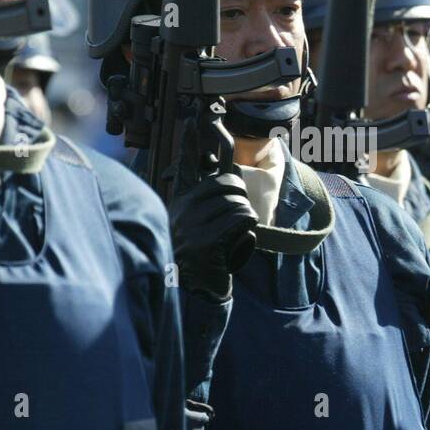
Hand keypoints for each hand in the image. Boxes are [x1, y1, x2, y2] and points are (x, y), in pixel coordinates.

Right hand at [169, 169, 257, 300]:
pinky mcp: (206, 242)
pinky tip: (241, 240)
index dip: (206, 158)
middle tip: (242, 213)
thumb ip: (206, 202)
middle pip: (227, 184)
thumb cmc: (204, 255)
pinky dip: (249, 228)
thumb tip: (222, 170)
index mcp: (180, 203)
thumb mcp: (197, 225)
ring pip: (237, 203)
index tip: (204, 137)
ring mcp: (192, 226)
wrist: (196, 292)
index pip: (194, 171)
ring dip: (246, 217)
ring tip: (237, 232)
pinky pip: (242, 219)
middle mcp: (182, 211)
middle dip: (242, 196)